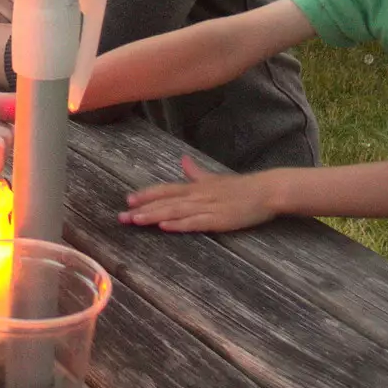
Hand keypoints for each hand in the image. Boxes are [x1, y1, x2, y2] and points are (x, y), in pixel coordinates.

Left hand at [119, 157, 281, 233]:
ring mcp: (207, 208)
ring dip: (155, 216)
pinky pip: (195, 223)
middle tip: (121, 216)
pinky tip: (166, 227)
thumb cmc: (240, 187)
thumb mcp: (214, 178)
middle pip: (165, 202)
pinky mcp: (219, 220)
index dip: (146, 195)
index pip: (165, 190)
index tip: (128, 200)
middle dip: (142, 209)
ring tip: (136, 220)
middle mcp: (197, 195)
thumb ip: (196, 172)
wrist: (266, 191)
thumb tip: (183, 160)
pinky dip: (180, 225)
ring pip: (175, 212)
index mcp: (195, 187)